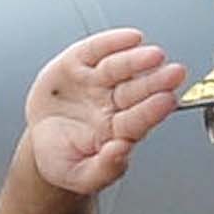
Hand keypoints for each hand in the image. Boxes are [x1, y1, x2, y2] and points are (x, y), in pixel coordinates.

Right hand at [23, 32, 187, 198]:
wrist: (40, 138)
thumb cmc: (63, 157)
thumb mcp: (78, 175)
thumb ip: (103, 170)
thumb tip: (121, 153)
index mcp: (118, 131)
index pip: (139, 120)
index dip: (152, 110)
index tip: (166, 101)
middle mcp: (114, 102)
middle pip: (136, 90)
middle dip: (155, 81)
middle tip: (174, 73)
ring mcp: (98, 81)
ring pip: (119, 68)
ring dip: (137, 60)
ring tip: (154, 55)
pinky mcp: (79, 62)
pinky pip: (97, 49)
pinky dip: (112, 41)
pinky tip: (131, 38)